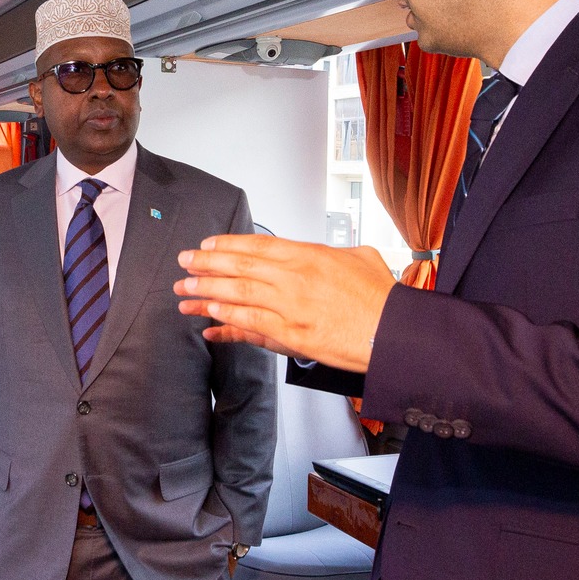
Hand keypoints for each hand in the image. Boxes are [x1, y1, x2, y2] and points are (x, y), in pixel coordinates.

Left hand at [174, 235, 396, 370]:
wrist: (395, 331)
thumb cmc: (382, 299)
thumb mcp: (360, 257)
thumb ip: (333, 253)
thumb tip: (322, 252)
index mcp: (308, 255)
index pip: (256, 244)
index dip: (226, 244)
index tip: (207, 245)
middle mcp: (293, 278)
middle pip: (238, 266)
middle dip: (205, 265)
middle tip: (184, 264)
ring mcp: (290, 307)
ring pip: (237, 295)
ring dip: (206, 294)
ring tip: (185, 293)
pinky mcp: (291, 335)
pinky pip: (250, 326)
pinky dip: (227, 324)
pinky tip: (209, 323)